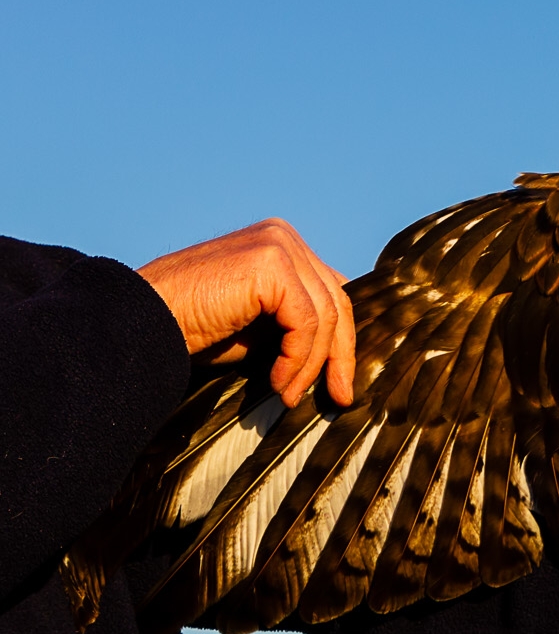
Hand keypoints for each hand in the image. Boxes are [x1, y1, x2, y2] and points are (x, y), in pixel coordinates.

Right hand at [137, 219, 355, 407]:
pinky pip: (305, 322)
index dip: (341, 341)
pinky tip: (278, 382)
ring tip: (289, 395)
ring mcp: (278, 245)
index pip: (330, 293)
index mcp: (282, 245)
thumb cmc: (192, 328)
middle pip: (335, 302)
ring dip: (311, 365)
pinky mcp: (270, 264)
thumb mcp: (259, 325)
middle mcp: (283, 236)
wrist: (141, 322)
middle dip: (339, 355)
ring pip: (324, 316)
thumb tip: (341, 354)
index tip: (340, 384)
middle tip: (339, 397)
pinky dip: (297, 358)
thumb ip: (296, 323)